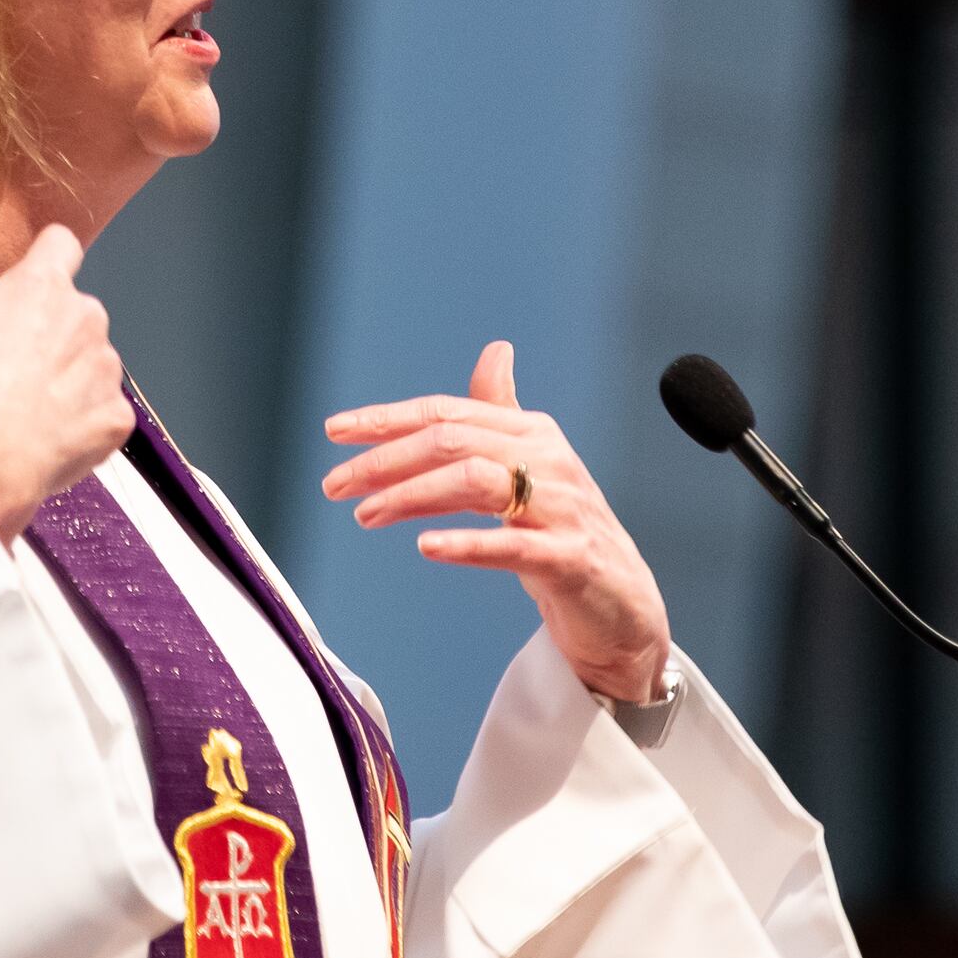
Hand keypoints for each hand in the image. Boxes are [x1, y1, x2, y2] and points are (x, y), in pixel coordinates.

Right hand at [0, 197, 129, 541]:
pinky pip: (102, 411)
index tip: (23, 281)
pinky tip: (41, 434)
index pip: (61, 243)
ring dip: (66, 374)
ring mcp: (106, 370)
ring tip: (18, 404)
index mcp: (42, 286)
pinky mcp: (115, 418)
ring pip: (91, 360)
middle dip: (47, 328)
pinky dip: (79, 421)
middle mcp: (85, 318)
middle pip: (73, 309)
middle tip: (1, 362)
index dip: (42, 258)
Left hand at [323, 341, 673, 703]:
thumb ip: (504, 414)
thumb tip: (496, 351)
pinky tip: (426, 547)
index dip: (388, 419)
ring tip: (366, 514)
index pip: (449, 412)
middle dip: (386, 459)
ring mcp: (562, 509)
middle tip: (335, 484)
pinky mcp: (570, 559)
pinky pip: (513, 546)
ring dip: (412, 496)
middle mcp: (549, 460)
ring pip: (476, 482)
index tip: (336, 431)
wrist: (622, 606)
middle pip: (454, 441)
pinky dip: (467, 544)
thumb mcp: (531, 469)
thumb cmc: (564, 533)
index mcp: (533, 433)